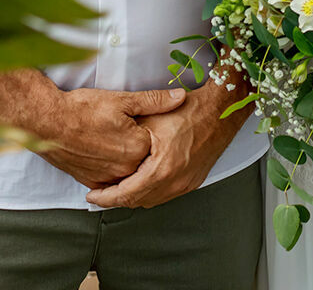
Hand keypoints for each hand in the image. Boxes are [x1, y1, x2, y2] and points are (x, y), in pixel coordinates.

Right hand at [31, 86, 184, 189]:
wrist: (47, 122)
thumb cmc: (82, 109)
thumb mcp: (122, 100)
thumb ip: (155, 101)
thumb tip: (180, 97)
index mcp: (138, 147)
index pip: (160, 144)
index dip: (158, 132)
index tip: (155, 124)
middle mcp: (125, 168)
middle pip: (145, 161)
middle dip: (145, 150)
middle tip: (134, 133)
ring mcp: (107, 178)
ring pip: (128, 173)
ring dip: (130, 162)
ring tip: (121, 143)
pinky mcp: (91, 182)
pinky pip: (110, 181)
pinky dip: (113, 172)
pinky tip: (109, 156)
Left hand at [85, 84, 240, 207]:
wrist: (220, 111)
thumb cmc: (189, 111)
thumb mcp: (151, 121)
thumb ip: (128, 140)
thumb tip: (106, 151)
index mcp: (162, 169)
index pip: (126, 194)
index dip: (105, 197)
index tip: (92, 197)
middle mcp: (176, 182)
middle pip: (138, 202)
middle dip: (117, 199)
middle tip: (101, 194)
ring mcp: (186, 184)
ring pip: (152, 200)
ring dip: (134, 197)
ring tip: (118, 188)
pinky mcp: (193, 181)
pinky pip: (166, 194)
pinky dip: (150, 192)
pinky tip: (142, 182)